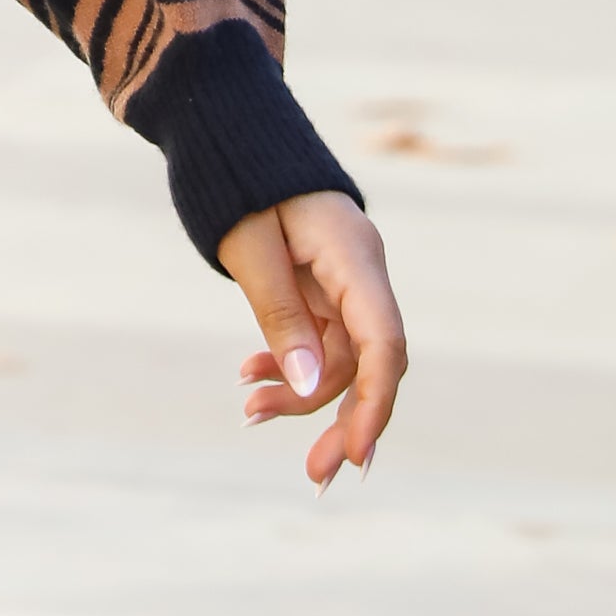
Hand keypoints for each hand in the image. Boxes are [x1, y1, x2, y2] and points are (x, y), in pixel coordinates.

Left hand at [221, 190, 406, 488]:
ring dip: (300, 395)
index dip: (374, 404)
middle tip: (315, 476)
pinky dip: (288, 364)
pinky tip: (251, 376)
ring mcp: (346, 285)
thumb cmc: (239, 185)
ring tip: (249, 412)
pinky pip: (317, 343)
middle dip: (343, 421)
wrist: (231, 138)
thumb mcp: (252, 250)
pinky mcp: (324, 292)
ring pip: (341, 361)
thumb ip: (281, 316)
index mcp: (355, 257)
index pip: (383, 344)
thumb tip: (308, 388)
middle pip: (370, 363)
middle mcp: (362, 275)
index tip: (354, 455)